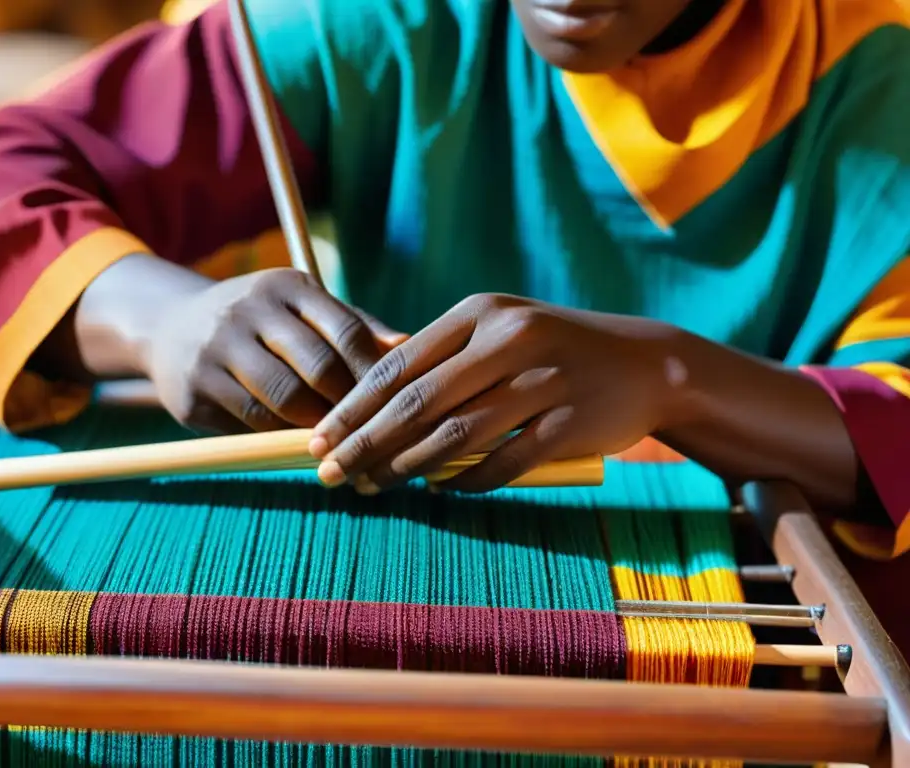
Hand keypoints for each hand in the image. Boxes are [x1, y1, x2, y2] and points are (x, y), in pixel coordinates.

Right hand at [141, 267, 404, 432]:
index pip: (346, 330)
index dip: (373, 370)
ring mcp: (215, 350)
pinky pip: (251, 421)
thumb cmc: (260, 320)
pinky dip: (279, 433)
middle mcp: (246, 310)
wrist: (169, 327)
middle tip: (365, 424)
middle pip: (318, 369)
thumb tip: (407, 346)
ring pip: (284, 401)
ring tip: (334, 434)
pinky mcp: (193, 391)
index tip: (391, 396)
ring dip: (315, 425)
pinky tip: (294, 436)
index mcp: (284, 286)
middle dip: (347, 402)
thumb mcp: (300, 307)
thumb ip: (354, 324)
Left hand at [307, 294, 685, 492]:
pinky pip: (504, 461)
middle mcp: (509, 340)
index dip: (353, 406)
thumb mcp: (500, 333)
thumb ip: (444, 361)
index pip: (399, 363)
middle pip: (418, 401)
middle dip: (365, 442)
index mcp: (480, 314)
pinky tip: (440, 492)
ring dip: (407, 466)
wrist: (645, 365)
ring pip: (456, 434)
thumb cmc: (555, 351)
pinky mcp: (568, 422)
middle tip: (331, 473)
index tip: (319, 438)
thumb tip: (369, 410)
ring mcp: (541, 381)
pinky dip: (467, 481)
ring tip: (374, 486)